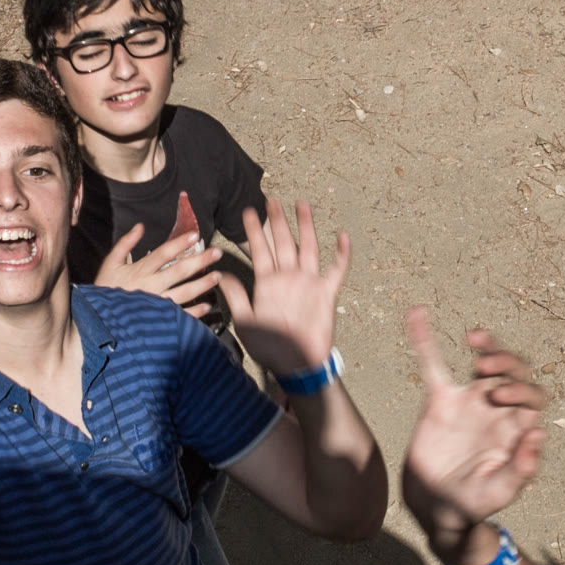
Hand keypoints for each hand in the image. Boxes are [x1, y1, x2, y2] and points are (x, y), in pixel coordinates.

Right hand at [93, 221, 224, 317]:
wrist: (98, 321)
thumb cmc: (104, 289)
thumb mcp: (110, 263)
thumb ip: (125, 244)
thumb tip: (140, 226)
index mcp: (140, 270)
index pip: (163, 253)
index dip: (180, 243)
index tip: (196, 234)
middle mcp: (151, 286)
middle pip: (180, 271)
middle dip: (200, 260)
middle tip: (218, 253)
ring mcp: (156, 304)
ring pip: (184, 293)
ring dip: (203, 285)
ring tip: (217, 276)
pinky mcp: (158, 320)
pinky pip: (180, 315)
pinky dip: (195, 312)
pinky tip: (207, 306)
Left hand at [218, 197, 349, 377]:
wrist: (295, 365)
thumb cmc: (268, 348)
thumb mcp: (246, 323)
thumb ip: (236, 297)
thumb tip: (221, 273)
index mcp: (267, 283)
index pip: (259, 250)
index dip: (253, 231)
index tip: (247, 211)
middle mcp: (288, 278)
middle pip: (283, 242)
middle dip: (278, 221)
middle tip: (272, 199)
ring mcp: (308, 283)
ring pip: (308, 248)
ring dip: (306, 227)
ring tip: (302, 205)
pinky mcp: (325, 293)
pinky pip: (336, 270)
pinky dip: (341, 254)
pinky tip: (342, 236)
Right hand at [399, 307, 546, 551]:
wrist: (436, 507)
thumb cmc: (473, 504)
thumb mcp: (499, 492)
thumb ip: (521, 469)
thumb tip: (539, 434)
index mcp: (518, 428)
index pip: (534, 396)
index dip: (522, 390)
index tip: (498, 399)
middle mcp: (498, 411)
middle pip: (516, 371)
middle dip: (507, 363)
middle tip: (484, 370)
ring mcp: (470, 403)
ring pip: (486, 363)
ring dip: (488, 346)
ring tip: (476, 338)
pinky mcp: (440, 402)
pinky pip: (433, 365)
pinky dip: (425, 340)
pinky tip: (417, 313)